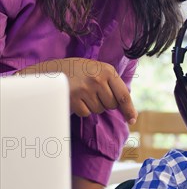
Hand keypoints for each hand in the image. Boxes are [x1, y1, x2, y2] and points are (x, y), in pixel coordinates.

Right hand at [16, 58, 137, 123]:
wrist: (52, 69)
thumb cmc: (78, 70)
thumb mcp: (97, 69)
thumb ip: (111, 82)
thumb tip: (125, 106)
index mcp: (107, 70)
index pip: (123, 95)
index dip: (129, 110)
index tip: (132, 119)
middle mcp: (98, 79)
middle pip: (111, 105)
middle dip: (105, 102)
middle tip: (93, 91)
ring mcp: (86, 90)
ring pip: (99, 110)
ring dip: (93, 105)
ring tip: (82, 92)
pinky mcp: (74, 99)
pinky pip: (86, 113)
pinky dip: (82, 108)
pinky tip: (75, 97)